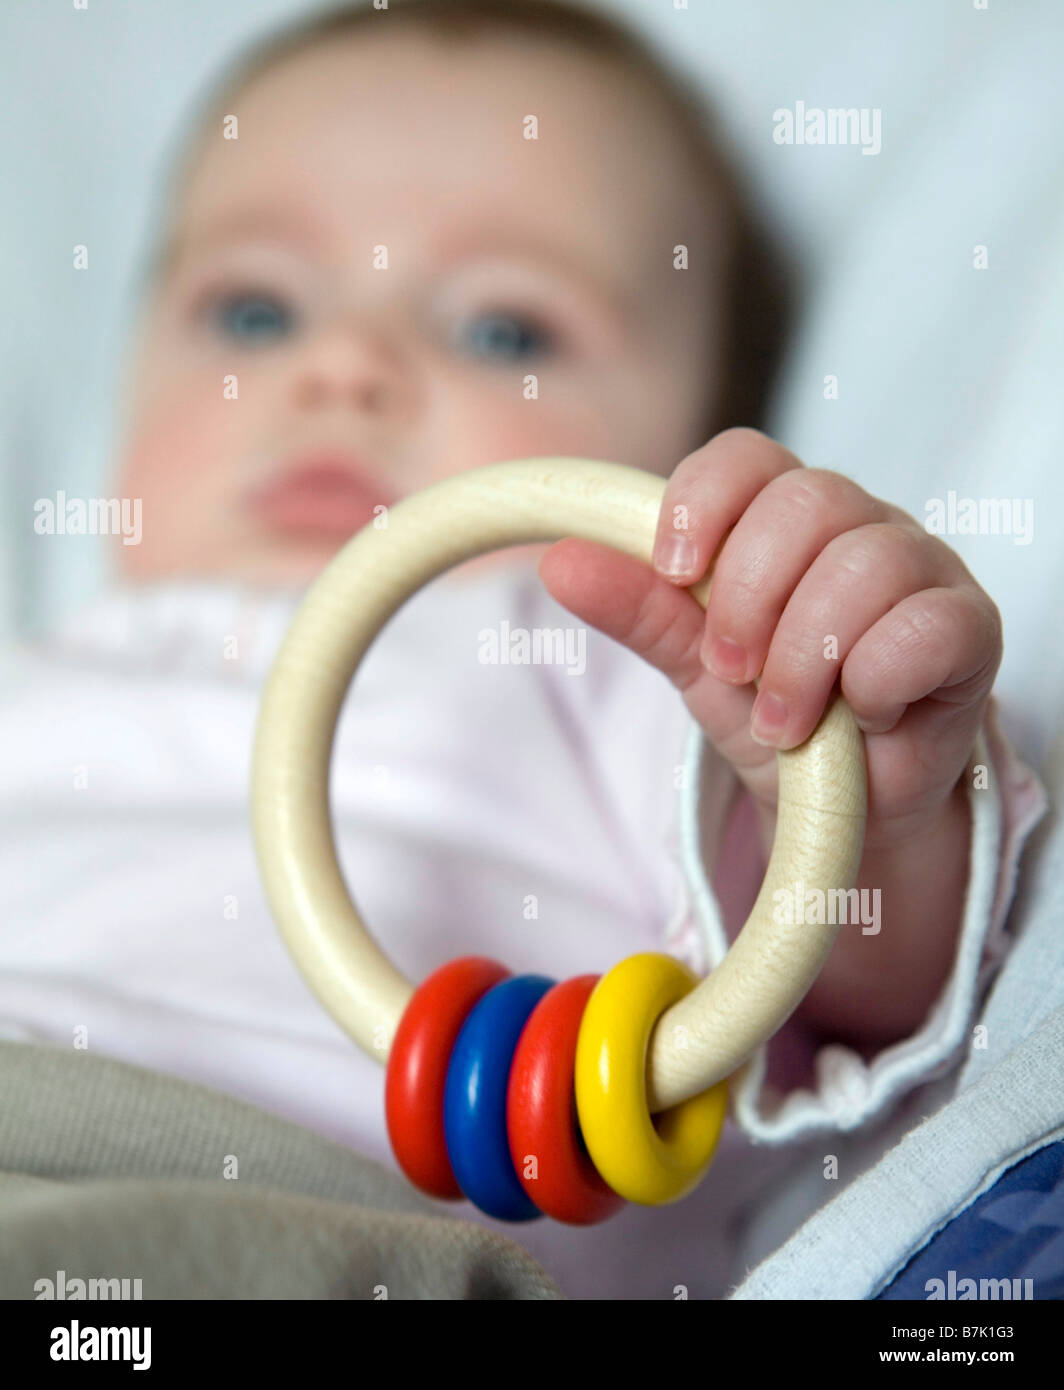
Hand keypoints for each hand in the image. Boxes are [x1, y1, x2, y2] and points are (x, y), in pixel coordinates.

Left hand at [537, 428, 1002, 854]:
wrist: (843, 803)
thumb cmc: (776, 712)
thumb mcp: (695, 664)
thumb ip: (641, 611)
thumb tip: (561, 563)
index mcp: (785, 517)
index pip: (747, 457)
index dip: (703, 503)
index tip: (673, 571)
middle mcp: (859, 525)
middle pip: (807, 501)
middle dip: (749, 595)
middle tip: (728, 669)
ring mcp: (922, 570)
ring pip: (867, 562)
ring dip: (804, 653)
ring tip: (782, 718)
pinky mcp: (970, 629)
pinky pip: (928, 625)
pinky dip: (876, 678)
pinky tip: (861, 716)